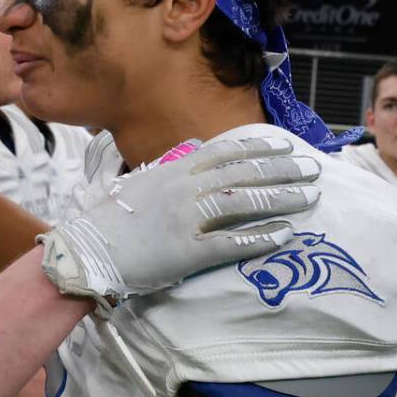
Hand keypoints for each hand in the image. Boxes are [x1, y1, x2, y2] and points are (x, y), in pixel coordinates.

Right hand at [39, 137, 319, 314]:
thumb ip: (171, 173)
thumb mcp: (141, 185)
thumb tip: (196, 158)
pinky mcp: (187, 251)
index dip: (259, 147)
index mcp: (173, 171)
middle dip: (282, 169)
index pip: (225, 151)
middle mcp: (183, 188)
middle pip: (242, 173)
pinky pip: (231, 242)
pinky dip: (260, 237)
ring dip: (280, 199)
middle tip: (312, 169)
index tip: (285, 144)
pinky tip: (284, 234)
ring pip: (243, 201)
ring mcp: (186, 219)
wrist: (85, 250)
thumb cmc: (110, 221)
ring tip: (308, 198)